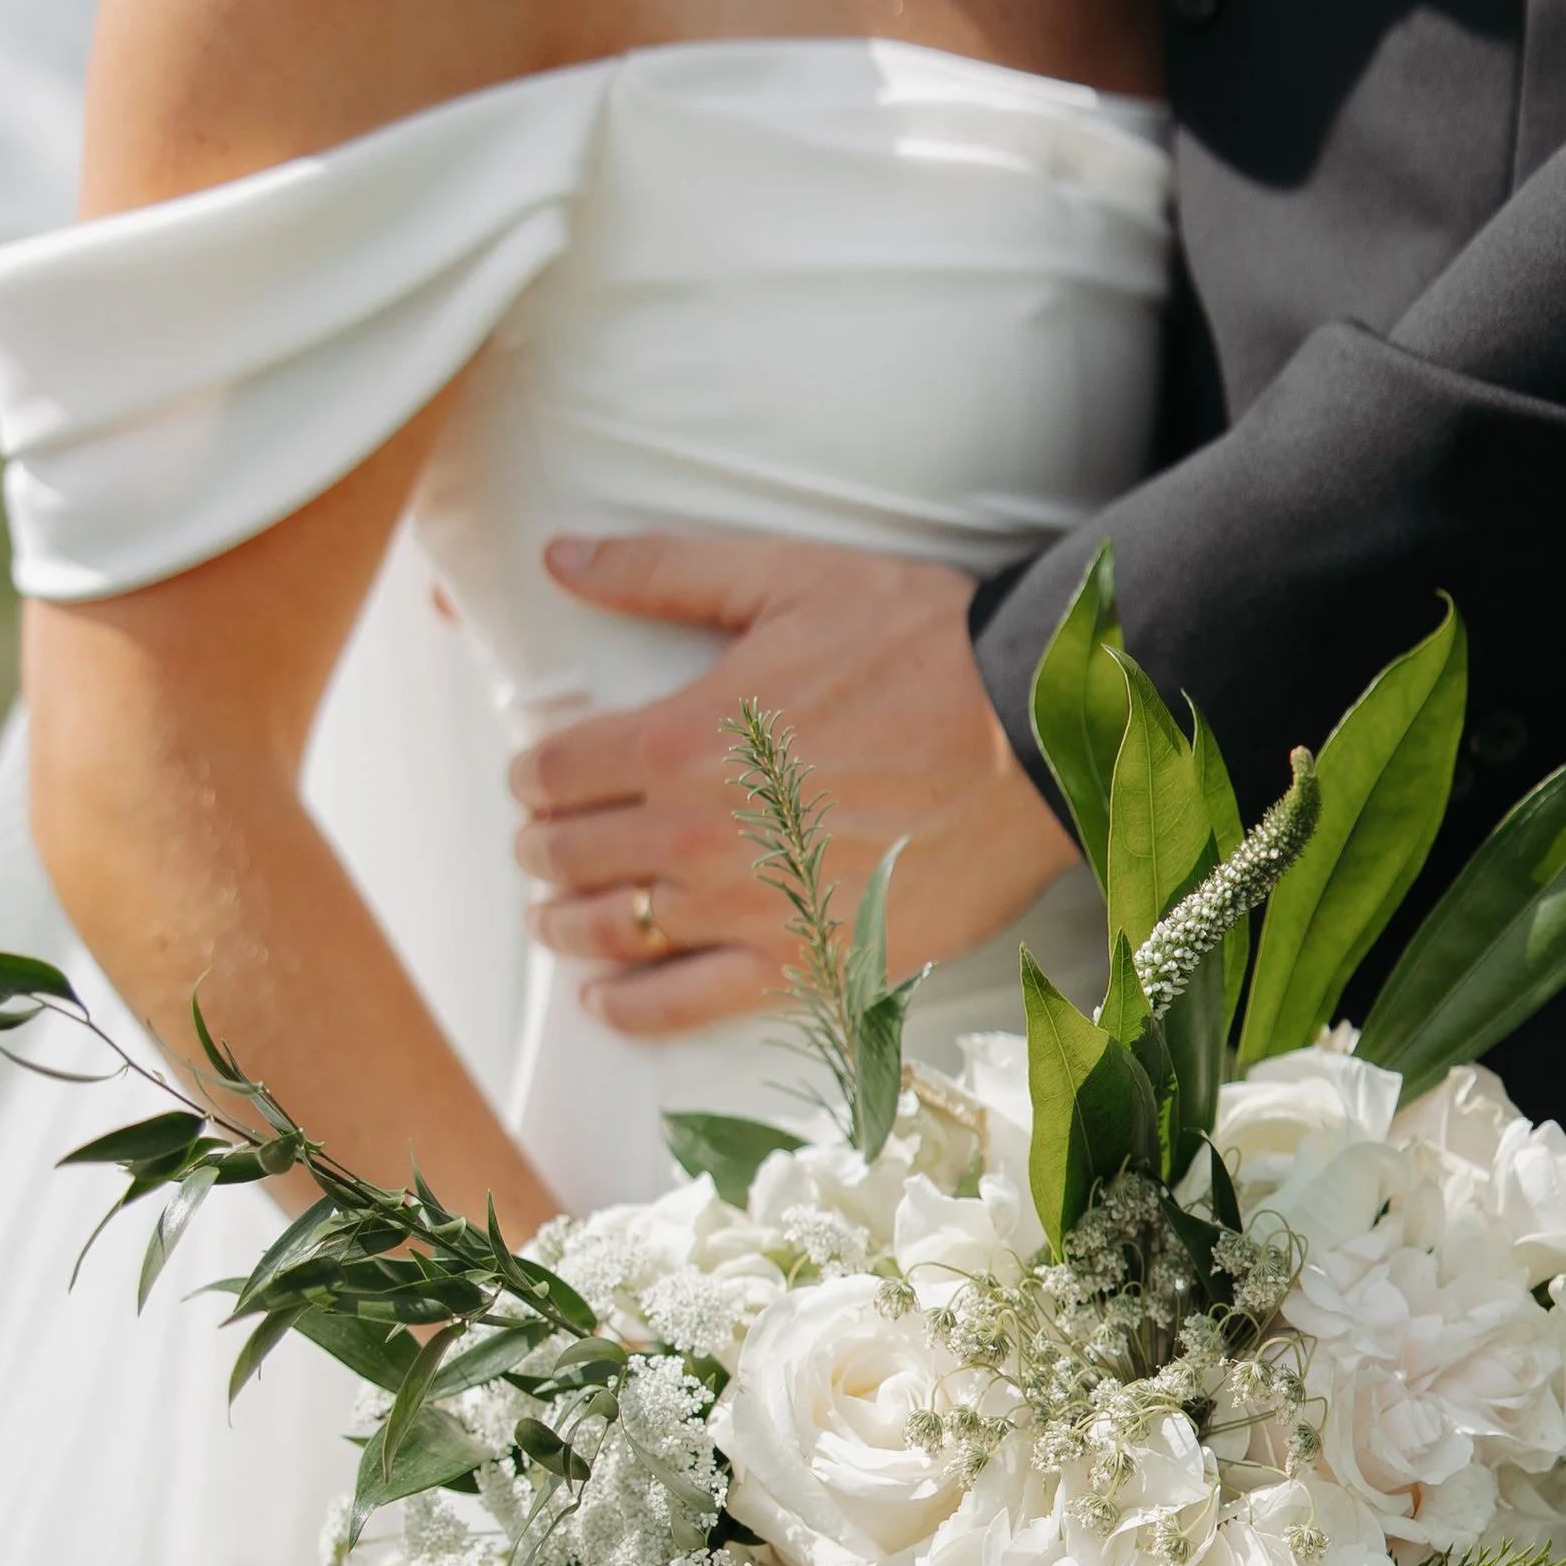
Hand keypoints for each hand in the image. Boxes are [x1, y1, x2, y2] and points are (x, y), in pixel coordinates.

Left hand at [510, 536, 1077, 1036]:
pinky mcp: (802, 961)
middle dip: (544, 848)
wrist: (1032, 732)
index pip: (554, 771)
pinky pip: (684, 1005)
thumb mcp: (786, 579)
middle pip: (569, 857)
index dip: (533, 775)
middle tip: (546, 846)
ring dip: (569, 924)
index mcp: (678, 737)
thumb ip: (662, 571)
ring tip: (562, 917)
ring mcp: (745, 907)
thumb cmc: (919, 647)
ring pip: (612, 934)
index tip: (539, 779)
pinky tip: (606, 1000)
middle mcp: (694, 833)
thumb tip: (560, 558)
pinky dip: (629, 1008)